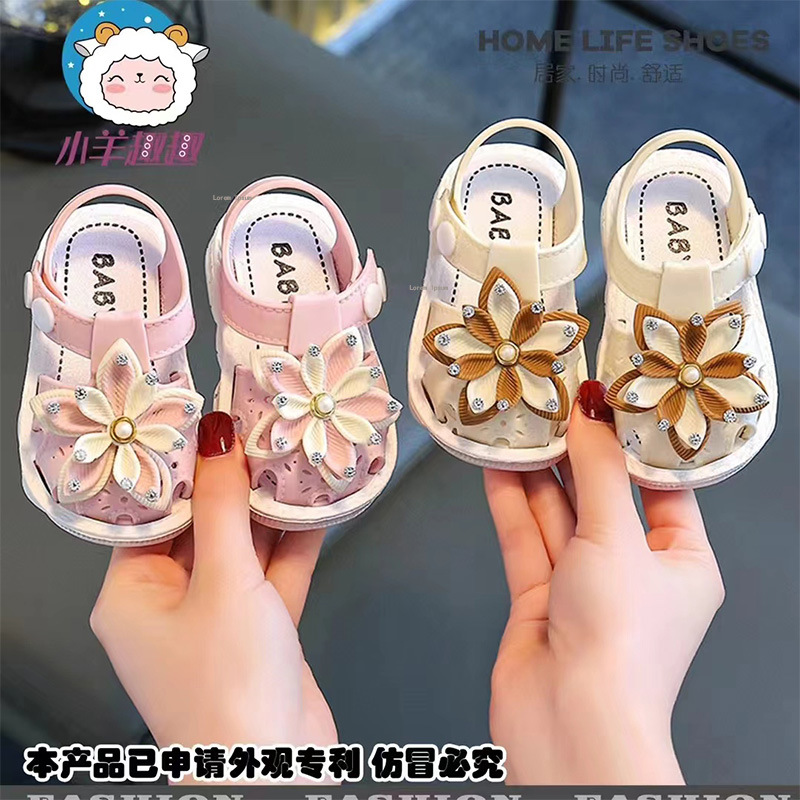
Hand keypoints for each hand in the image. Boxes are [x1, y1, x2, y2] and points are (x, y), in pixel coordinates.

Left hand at [91, 412, 335, 754]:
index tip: (207, 422)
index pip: (152, 514)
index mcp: (133, 596)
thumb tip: (215, 436)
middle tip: (259, 430)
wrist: (277, 769)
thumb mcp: (222, 581)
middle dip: (233, 485)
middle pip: (202, 528)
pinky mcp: (261, 629)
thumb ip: (222, 506)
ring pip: (244, 549)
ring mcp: (219, 618)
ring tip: (292, 455)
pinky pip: (275, 574)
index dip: (180, 468)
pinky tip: (317, 504)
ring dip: (270, 511)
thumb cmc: (229, 683)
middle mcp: (170, 605)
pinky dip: (295, 543)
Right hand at [485, 381, 724, 784]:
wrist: (569, 723)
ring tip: (520, 423)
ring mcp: (583, 586)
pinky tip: (498, 465)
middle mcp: (633, 572)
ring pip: (559, 516)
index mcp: (682, 562)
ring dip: (538, 473)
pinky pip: (527, 538)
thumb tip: (589, 415)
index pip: (662, 488)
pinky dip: (512, 502)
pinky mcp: (540, 597)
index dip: (636, 443)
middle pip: (604, 497)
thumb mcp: (619, 537)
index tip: (613, 399)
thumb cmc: (620, 640)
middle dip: (578, 453)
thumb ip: (598, 472)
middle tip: (555, 403)